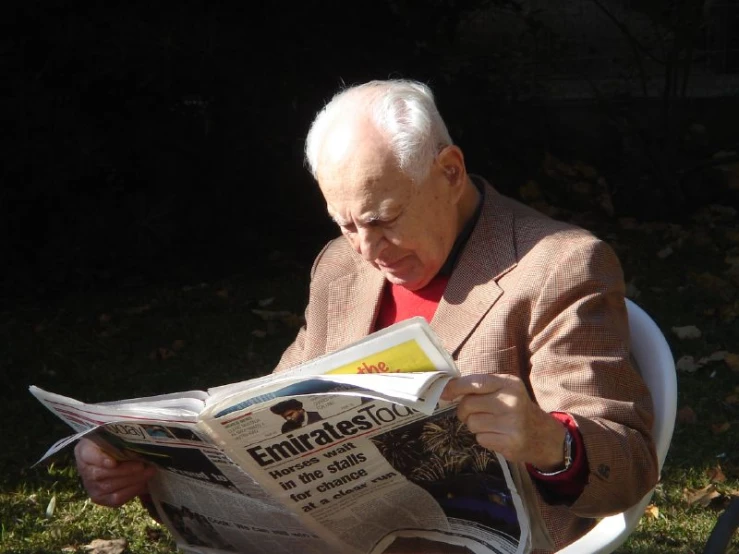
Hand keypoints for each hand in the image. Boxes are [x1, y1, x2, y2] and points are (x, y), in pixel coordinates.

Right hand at [74, 438, 155, 506]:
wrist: (109, 461)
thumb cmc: (114, 446)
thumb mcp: (114, 438)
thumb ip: (121, 440)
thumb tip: (140, 444)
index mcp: (84, 451)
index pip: (89, 455)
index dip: (100, 460)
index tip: (113, 462)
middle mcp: (84, 470)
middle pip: (102, 474)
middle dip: (126, 470)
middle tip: (143, 465)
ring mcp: (91, 486)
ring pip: (111, 486)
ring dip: (133, 480)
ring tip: (149, 472)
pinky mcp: (101, 498)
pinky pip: (116, 498)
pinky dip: (132, 490)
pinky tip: (144, 484)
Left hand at [441, 374, 566, 469]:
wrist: (543, 435)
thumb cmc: (516, 408)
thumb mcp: (504, 390)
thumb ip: (479, 387)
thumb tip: (445, 390)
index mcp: (509, 384)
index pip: (475, 383)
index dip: (455, 388)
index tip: (444, 393)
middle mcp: (512, 401)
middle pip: (468, 405)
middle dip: (465, 411)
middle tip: (474, 413)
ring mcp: (512, 423)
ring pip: (471, 423)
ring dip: (475, 425)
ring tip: (491, 424)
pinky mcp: (510, 443)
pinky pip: (480, 439)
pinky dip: (484, 438)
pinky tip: (497, 435)